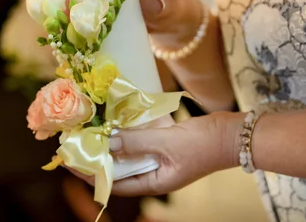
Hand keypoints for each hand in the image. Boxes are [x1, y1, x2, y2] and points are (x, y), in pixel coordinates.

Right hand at [49, 0, 202, 49]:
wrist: (183, 30)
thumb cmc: (176, 8)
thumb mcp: (172, 4)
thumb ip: (163, 4)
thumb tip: (147, 5)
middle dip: (57, 9)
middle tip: (61, 27)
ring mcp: (102, 15)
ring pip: (72, 17)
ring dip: (60, 28)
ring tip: (60, 44)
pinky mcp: (104, 33)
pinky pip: (82, 35)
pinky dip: (72, 44)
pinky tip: (68, 56)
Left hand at [69, 112, 242, 195]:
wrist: (234, 134)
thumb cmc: (203, 144)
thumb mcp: (167, 143)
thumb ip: (136, 142)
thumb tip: (107, 142)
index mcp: (155, 182)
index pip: (115, 183)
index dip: (92, 174)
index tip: (70, 163)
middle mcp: (154, 173)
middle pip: (118, 169)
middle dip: (96, 158)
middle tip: (74, 144)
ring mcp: (159, 159)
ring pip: (126, 154)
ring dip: (109, 144)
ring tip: (88, 132)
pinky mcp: (163, 144)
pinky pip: (138, 141)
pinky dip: (125, 134)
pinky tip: (113, 123)